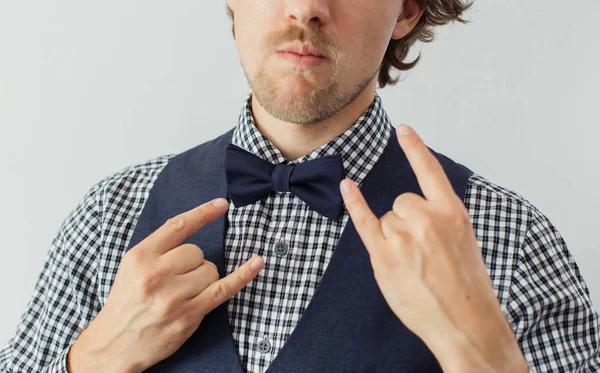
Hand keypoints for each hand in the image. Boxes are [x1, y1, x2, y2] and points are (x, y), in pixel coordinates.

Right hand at [67, 198, 263, 372]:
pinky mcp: (188, 315)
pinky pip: (223, 289)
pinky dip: (243, 276)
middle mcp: (155, 274)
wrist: (113, 345)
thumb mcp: (131, 268)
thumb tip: (195, 225)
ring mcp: (173, 296)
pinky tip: (257, 263)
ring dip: (204, 280)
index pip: (178, 226)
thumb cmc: (127, 302)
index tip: (223, 204)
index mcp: (140, 256)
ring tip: (182, 294)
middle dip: (193, 264)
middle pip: (197, 252)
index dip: (203, 213)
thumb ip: (159, 249)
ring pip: (210, 271)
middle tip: (176, 281)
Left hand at [340, 125, 527, 372]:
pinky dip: (354, 203)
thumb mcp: (464, 241)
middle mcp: (426, 217)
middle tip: (423, 253)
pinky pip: (364, 221)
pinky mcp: (383, 255)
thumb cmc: (467, 286)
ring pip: (387, 219)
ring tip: (414, 266)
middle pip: (402, 202)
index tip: (402, 128)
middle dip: (407, 222)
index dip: (414, 148)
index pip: (429, 171)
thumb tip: (414, 211)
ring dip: (394, 238)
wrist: (465, 323)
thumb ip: (440, 219)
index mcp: (451, 212)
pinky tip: (347, 187)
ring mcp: (403, 235)